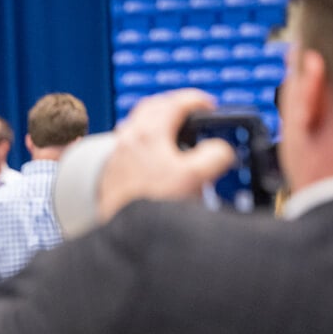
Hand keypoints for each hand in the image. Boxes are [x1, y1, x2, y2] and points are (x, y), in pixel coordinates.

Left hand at [97, 89, 236, 221]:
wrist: (123, 233)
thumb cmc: (151, 204)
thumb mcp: (195, 178)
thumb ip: (214, 156)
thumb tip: (220, 150)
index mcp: (149, 133)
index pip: (175, 102)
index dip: (197, 100)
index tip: (209, 105)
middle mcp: (129, 139)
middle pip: (152, 107)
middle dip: (174, 104)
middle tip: (191, 111)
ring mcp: (117, 154)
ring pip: (137, 124)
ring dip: (156, 121)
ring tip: (173, 131)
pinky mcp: (112, 171)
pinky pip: (128, 143)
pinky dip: (144, 140)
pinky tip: (153, 156)